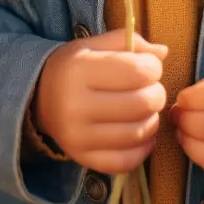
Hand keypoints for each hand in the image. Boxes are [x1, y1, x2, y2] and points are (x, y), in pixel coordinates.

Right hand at [33, 29, 167, 174]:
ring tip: (145, 109)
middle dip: (156, 94)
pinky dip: (143, 148)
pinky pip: (126, 161)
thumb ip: (130, 42)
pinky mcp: (83, 160)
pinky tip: (141, 133)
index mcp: (79, 70)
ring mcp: (78, 138)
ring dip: (152, 120)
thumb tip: (163, 52)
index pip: (136, 71)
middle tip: (150, 89)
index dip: (153, 67)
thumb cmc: (75, 66)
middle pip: (142, 104)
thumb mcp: (96, 44)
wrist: (40, 96)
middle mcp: (76, 106)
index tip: (150, 66)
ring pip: (138, 133)